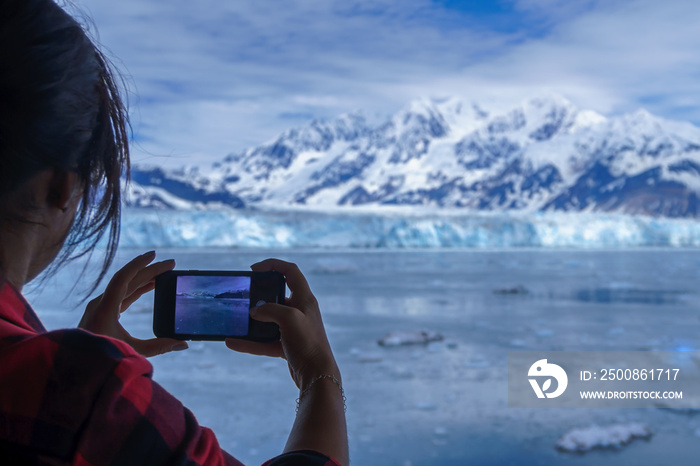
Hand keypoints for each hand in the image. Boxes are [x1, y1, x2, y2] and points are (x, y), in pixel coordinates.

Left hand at [79, 251, 187, 356]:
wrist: (75, 369)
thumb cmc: (101, 360)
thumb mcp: (132, 352)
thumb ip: (158, 347)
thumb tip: (183, 344)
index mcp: (104, 308)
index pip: (122, 278)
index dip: (139, 264)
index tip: (155, 255)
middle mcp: (100, 304)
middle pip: (127, 280)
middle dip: (149, 270)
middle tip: (170, 263)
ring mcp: (100, 308)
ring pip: (124, 287)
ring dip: (143, 279)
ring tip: (162, 274)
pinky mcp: (101, 314)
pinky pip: (121, 296)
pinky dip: (136, 290)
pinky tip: (148, 288)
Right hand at [225, 259, 339, 389]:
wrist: (317, 376)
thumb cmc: (308, 343)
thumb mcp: (289, 319)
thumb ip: (270, 310)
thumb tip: (255, 311)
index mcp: (304, 299)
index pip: (291, 271)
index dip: (273, 265)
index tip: (254, 269)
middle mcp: (300, 311)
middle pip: (277, 295)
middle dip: (259, 294)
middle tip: (243, 295)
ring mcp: (293, 329)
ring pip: (268, 321)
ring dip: (252, 321)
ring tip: (235, 319)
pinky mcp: (287, 346)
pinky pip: (264, 341)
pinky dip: (249, 342)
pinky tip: (232, 342)